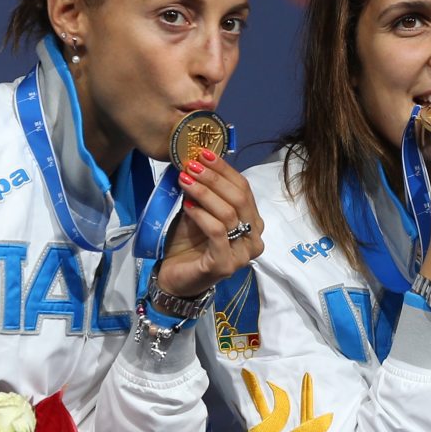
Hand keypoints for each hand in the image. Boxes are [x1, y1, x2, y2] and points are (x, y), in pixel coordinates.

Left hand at [159, 149, 264, 299]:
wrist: (176, 278)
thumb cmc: (189, 245)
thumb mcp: (200, 213)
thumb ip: (206, 194)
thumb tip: (197, 161)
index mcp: (253, 223)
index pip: (245, 189)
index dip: (225, 169)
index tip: (203, 153)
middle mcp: (254, 238)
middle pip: (239, 199)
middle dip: (214, 178)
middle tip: (191, 165)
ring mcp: (242, 254)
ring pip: (228, 214)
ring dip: (204, 192)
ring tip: (184, 180)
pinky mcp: (225, 264)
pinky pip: (217, 232)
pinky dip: (201, 214)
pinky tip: (187, 205)